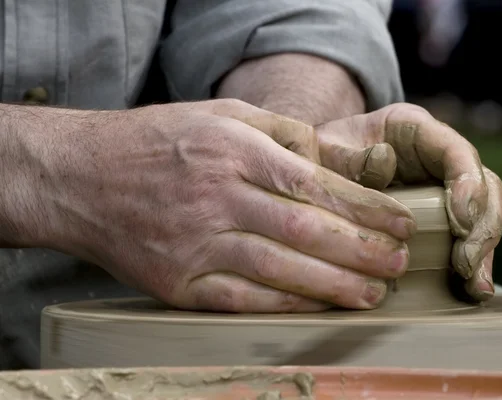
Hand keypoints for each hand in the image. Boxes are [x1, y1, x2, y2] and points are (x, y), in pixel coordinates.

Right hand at [8, 100, 417, 311]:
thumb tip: (335, 161)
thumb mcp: (218, 114)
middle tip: (399, 262)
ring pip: (281, 270)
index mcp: (230, 150)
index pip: (313, 184)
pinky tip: (323, 306)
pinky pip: (244, 299)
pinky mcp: (177, 283)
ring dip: (336, 285)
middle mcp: (215, 197)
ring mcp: (194, 244)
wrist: (80, 178)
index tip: (398, 222)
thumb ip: (281, 132)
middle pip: (305, 231)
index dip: (364, 208)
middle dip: (362, 250)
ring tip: (375, 291)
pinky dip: (289, 305)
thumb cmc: (157, 142)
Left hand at [315, 104, 501, 300]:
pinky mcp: (440, 216)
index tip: (461, 219)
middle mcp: (437, 156)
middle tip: (466, 263)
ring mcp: (443, 187)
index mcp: (414, 130)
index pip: (455, 151)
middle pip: (483, 184)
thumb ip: (350, 157)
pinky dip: (472, 262)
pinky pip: (466, 236)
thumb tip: (384, 163)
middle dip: (481, 226)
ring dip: (483, 250)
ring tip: (476, 286)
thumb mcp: (327, 150)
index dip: (467, 183)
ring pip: (482, 213)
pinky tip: (472, 289)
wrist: (321, 166)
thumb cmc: (325, 155)